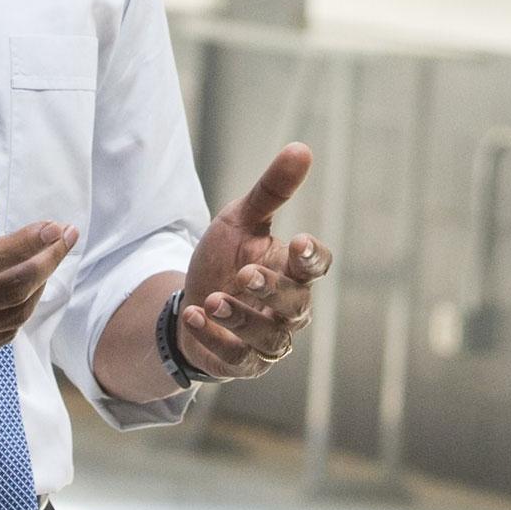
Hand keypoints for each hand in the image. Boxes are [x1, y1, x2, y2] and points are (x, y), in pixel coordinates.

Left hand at [178, 142, 333, 380]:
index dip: (313, 257)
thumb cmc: (226, 259)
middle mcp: (289, 309)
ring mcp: (268, 339)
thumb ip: (271, 191)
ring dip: (241, 319)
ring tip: (213, 299)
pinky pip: (236, 357)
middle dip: (272, 290)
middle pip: (296, 304)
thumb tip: (301, 147)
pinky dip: (214, 339)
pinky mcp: (243, 362)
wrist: (193, 302)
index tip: (301, 243)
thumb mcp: (241, 219)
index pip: (317, 267)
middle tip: (245, 275)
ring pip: (269, 337)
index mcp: (291, 270)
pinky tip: (194, 316)